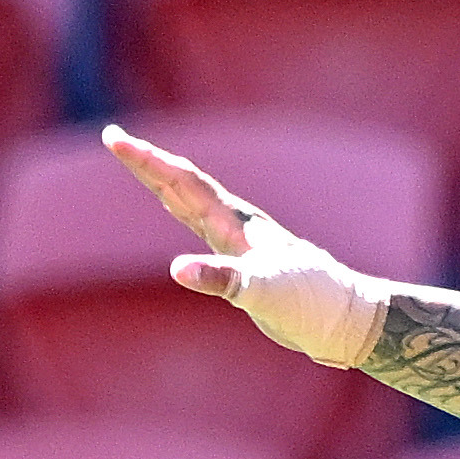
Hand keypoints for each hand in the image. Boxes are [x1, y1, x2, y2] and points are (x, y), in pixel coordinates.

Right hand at [104, 123, 386, 366]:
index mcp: (237, 225)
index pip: (184, 184)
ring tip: (138, 160)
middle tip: (113, 137)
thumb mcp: (264, 293)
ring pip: (192, 201)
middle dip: (147, 163)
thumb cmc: (312, 304)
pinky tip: (176, 207)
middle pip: (183, 185)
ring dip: (162, 180)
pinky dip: (181, 208)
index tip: (115, 138)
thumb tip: (177, 269)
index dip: (148, 162)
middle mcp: (237, 227)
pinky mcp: (244, 262)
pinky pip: (202, 224)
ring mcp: (241, 243)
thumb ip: (223, 279)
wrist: (345, 321)